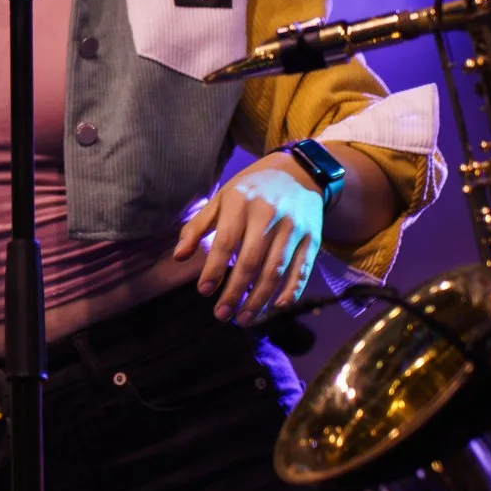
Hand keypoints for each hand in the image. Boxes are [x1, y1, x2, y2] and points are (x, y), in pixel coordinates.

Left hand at [174, 154, 327, 324]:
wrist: (299, 172)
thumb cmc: (251, 189)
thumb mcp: (222, 198)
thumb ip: (198, 226)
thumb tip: (178, 257)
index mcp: (242, 203)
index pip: (227, 241)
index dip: (214, 269)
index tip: (204, 292)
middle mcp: (270, 215)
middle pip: (251, 261)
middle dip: (236, 292)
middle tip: (222, 315)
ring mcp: (294, 228)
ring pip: (276, 270)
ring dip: (259, 299)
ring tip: (244, 319)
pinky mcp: (312, 238)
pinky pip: (301, 269)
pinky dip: (291, 291)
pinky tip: (276, 308)